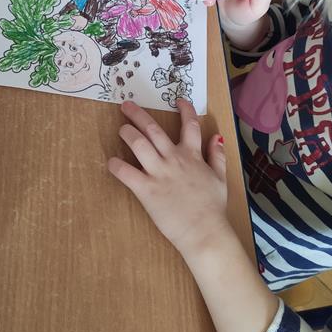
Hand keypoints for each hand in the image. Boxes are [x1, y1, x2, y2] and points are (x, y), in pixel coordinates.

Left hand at [108, 100, 228, 257]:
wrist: (205, 231)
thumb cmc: (213, 208)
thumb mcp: (221, 179)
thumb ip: (218, 156)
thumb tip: (217, 138)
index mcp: (192, 156)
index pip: (189, 125)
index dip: (185, 110)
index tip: (178, 100)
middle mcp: (174, 159)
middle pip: (153, 129)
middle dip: (138, 114)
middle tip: (127, 105)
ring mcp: (159, 173)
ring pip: (139, 144)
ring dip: (127, 133)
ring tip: (121, 128)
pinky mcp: (146, 190)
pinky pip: (127, 173)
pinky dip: (116, 166)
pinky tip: (111, 162)